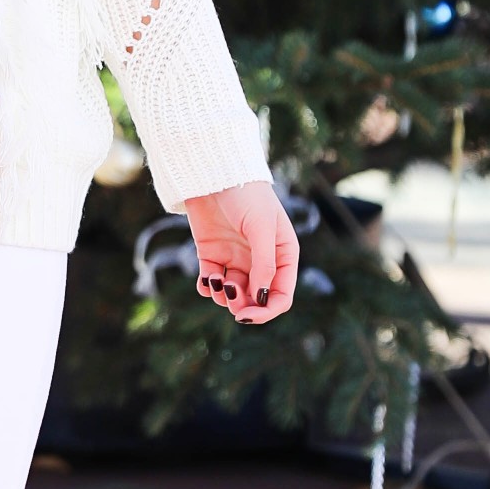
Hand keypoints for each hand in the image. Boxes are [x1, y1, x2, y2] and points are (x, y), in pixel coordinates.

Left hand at [185, 181, 298, 323]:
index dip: (268, 310)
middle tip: (232, 300)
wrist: (214, 174)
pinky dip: (208, 287)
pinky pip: (211, 283)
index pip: (281, 295)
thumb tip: (262, 297)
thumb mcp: (261, 228)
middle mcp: (261, 261)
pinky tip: (206, 279)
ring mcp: (236, 259)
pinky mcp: (213, 256)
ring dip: (224, 297)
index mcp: (282, 255)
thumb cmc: (247, 196)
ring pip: (233, 294)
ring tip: (218, 281)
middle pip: (257, 299)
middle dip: (244, 306)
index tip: (250, 314)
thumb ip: (264, 263)